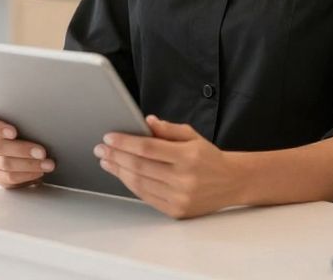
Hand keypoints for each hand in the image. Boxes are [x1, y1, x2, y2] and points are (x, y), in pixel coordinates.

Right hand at [0, 111, 55, 188]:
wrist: (35, 149)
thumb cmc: (30, 131)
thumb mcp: (28, 121)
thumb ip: (26, 119)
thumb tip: (40, 119)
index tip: (13, 132)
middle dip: (22, 150)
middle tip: (42, 152)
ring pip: (5, 164)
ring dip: (29, 165)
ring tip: (47, 164)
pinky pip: (8, 179)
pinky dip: (26, 176)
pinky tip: (38, 172)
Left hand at [96, 115, 239, 218]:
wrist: (231, 182)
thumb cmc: (209, 158)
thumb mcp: (192, 136)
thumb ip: (168, 129)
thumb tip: (146, 122)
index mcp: (188, 156)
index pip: (148, 148)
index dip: (124, 142)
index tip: (109, 137)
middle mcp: (184, 179)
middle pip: (139, 166)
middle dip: (116, 156)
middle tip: (101, 149)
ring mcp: (180, 197)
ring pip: (139, 183)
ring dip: (119, 171)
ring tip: (107, 161)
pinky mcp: (176, 211)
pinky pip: (146, 197)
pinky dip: (131, 185)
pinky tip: (122, 174)